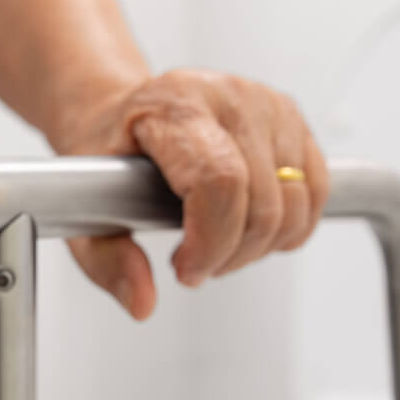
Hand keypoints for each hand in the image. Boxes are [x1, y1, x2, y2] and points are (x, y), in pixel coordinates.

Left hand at [54, 70, 328, 319]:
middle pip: (262, 203)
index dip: (212, 241)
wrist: (126, 111)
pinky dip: (288, 226)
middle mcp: (229, 97)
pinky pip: (315, 192)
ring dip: (260, 245)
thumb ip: (107, 261)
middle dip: (231, 255)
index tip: (187, 268)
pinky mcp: (293, 118)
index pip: (221, 182)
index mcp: (175, 106)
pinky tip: (247, 225)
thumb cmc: (109, 151)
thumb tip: (142, 303)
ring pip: (295, 205)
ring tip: (218, 242)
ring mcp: (268, 105)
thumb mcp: (84, 207)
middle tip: (197, 263)